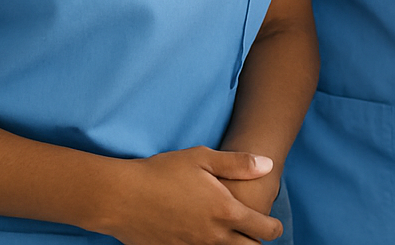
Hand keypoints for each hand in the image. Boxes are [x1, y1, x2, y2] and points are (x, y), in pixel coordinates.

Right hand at [94, 147, 283, 244]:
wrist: (120, 197)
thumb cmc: (162, 172)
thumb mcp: (202, 158)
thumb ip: (239, 163)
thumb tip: (268, 165)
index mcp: (226, 212)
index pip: (265, 229)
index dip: (274, 227)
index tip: (272, 223)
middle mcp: (213, 236)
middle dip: (256, 242)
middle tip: (252, 231)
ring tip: (228, 234)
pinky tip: (201, 237)